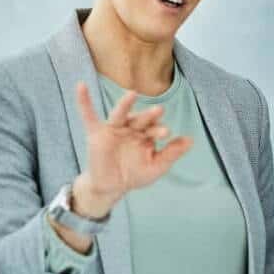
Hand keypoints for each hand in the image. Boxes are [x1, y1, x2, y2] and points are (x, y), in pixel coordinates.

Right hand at [72, 82, 191, 217]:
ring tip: (132, 93)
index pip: (154, 129)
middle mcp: (131, 127)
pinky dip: (84, 101)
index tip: (166, 132)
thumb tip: (191, 139)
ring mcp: (114, 129)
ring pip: (120, 114)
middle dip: (148, 116)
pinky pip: (89, 115)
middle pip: (140, 119)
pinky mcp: (97, 133)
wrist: (112, 187)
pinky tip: (81, 86)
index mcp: (145, 134)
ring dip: (125, 105)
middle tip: (159, 110)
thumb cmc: (135, 174)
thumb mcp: (156, 167)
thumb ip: (172, 153)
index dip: (159, 130)